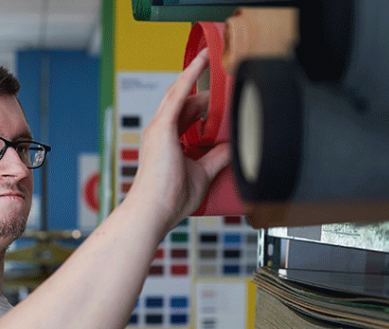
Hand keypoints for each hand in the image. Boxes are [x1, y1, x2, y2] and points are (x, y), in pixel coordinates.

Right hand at [127, 47, 231, 235]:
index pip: (185, 117)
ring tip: (210, 58)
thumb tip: (232, 146)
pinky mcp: (161, 127)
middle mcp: (160, 132)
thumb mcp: (203, 173)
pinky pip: (178, 94)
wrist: (155, 210)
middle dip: (200, 87)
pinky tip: (201, 62)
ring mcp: (159, 128)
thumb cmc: (171, 199)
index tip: (216, 97)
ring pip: (178, 93)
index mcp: (167, 143)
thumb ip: (216, 158)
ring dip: (194, 74)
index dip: (201, 105)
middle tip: (219, 74)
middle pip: (182, 102)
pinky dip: (189, 77)